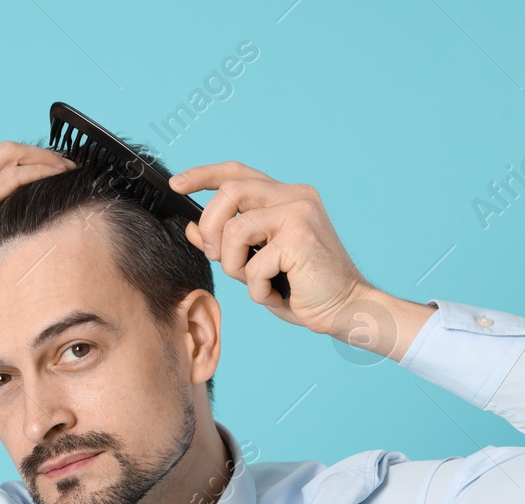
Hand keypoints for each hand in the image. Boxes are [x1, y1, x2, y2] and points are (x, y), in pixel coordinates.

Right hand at [0, 142, 74, 344]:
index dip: (19, 160)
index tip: (42, 168)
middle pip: (4, 150)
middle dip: (38, 153)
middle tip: (65, 163)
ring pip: (12, 156)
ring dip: (45, 160)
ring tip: (69, 169)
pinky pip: (13, 178)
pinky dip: (39, 174)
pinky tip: (58, 179)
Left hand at [167, 162, 373, 334]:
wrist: (347, 309)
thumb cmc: (303, 289)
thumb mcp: (255, 263)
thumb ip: (227, 242)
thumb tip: (192, 227)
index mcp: (286, 196)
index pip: (236, 172)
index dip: (202, 175)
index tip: (176, 184)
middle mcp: (294, 196)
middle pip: (229, 192)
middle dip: (211, 228)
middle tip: (216, 256)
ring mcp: (299, 214)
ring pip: (234, 231)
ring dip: (234, 266)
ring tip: (256, 282)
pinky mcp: (300, 238)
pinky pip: (253, 264)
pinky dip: (258, 290)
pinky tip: (277, 295)